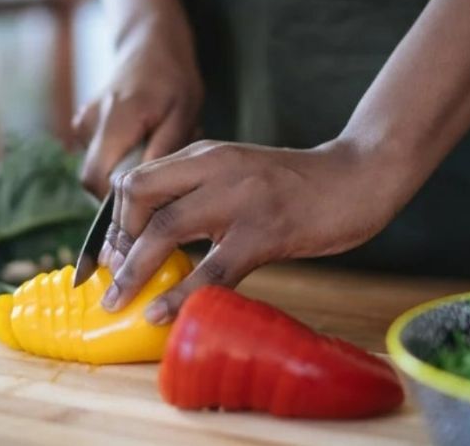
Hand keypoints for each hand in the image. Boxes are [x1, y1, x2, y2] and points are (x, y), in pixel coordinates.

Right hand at [74, 32, 202, 196]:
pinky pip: (100, 156)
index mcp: (116, 119)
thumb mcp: (183, 113)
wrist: (149, 45)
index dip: (118, 200)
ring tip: (154, 148)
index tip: (149, 199)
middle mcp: (90, 122)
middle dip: (124, 189)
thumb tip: (148, 187)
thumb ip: (164, 150)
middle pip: (93, 179)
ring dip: (125, 170)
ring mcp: (83, 123)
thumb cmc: (173, 79)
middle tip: (158, 174)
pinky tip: (143, 140)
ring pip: (98, 168)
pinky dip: (121, 157)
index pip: (97, 179)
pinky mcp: (83, 125)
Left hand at [98, 139, 413, 323]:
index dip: (114, 220)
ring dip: (134, 271)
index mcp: (204, 155)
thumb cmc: (294, 185)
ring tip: (119, 302)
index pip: (135, 179)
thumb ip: (200, 192)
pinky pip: (212, 268)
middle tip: (113, 281)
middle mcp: (214, 167)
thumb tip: (157, 238)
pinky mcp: (265, 231)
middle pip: (138, 197)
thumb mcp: (237, 174)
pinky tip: (163, 314)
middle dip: (116, 243)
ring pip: (165, 229)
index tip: (113, 254)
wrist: (356, 177)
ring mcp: (239, 198)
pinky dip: (181, 295)